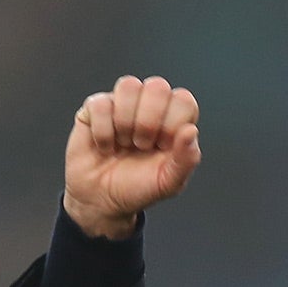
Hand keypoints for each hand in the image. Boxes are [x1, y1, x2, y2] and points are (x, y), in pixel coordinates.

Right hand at [64, 75, 200, 238]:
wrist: (102, 201)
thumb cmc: (137, 188)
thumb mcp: (167, 183)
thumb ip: (186, 160)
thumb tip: (191, 131)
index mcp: (173, 121)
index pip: (184, 100)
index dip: (173, 123)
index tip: (163, 147)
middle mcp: (149, 107)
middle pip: (158, 86)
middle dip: (149, 121)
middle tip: (142, 145)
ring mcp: (123, 104)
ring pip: (129, 86)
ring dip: (125, 122)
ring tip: (124, 144)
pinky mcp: (96, 107)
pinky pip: (101, 104)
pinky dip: (103, 132)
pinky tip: (106, 146)